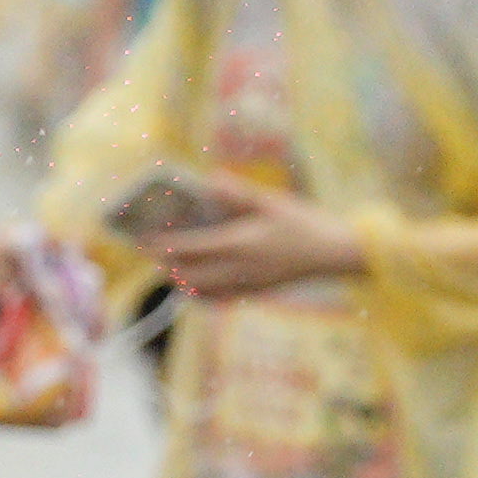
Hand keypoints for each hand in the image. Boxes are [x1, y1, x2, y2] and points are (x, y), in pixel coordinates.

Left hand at [146, 178, 365, 298]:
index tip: (142, 240)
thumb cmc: (305, 222)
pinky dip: (201, 293)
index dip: (161, 246)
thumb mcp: (272, 201)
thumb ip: (238, 193)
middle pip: (187, 274)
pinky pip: (219, 298)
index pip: (188, 248)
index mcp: (238, 243)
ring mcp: (246, 283)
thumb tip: (209, 180)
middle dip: (165, 265)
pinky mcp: (256, 291)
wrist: (335, 253)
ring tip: (169, 267)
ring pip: (200, 290)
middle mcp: (238, 268)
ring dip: (181, 280)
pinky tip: (197, 284)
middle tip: (152, 254)